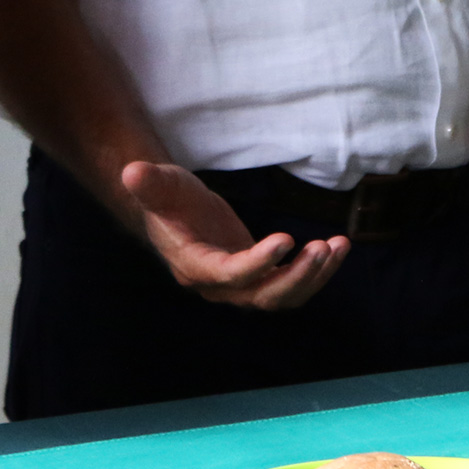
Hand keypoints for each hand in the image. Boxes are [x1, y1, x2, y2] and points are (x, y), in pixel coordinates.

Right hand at [120, 160, 348, 309]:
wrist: (175, 215)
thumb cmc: (168, 199)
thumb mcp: (160, 186)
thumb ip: (149, 183)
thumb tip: (131, 171)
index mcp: (195, 266)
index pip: (229, 274)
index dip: (257, 263)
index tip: (286, 238)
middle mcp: (220, 286)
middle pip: (262, 297)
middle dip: (294, 276)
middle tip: (322, 248)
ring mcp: (242, 286)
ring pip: (281, 296)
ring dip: (313, 277)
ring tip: (336, 246)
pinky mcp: (259, 277)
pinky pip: (291, 284)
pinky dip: (317, 271)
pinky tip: (337, 247)